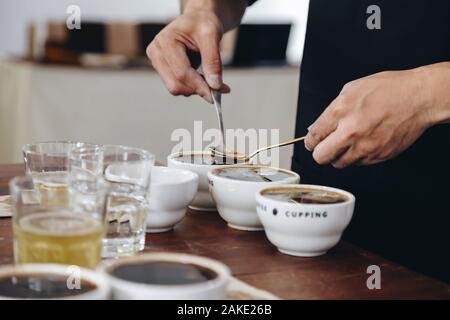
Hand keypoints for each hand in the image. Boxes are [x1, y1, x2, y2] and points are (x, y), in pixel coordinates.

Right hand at [146, 10, 229, 102]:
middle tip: (218, 88)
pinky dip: (192, 87)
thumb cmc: (203, 23)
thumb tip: (215, 85)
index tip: (216, 94)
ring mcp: (156, 61)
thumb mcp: (212, 35)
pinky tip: (202, 78)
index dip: (199, 86)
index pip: (182, 73)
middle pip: (175, 84)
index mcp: (166, 40)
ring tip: (210, 77)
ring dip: (195, 89)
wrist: (196, 20)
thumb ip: (213, 60)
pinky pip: (176, 85)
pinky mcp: (161, 69)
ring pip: (175, 88)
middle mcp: (156, 52)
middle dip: (197, 89)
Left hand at [304, 68, 435, 167]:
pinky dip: (358, 155)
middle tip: (325, 146)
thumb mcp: (351, 89)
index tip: (312, 142)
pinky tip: (365, 141)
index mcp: (341, 112)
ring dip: (339, 155)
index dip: (310, 141)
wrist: (419, 98)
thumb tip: (316, 128)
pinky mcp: (378, 156)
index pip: (313, 137)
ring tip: (348, 142)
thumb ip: (331, 110)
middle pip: (321, 157)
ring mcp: (366, 147)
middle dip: (320, 152)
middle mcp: (351, 132)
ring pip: (339, 163)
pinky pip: (358, 163)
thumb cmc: (388, 89)